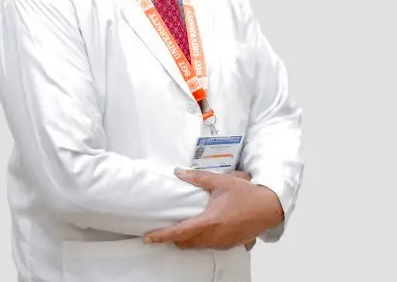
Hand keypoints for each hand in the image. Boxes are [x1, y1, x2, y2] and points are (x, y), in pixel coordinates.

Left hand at [143, 168, 282, 249]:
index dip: (162, 236)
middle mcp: (214, 236)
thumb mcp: (220, 182)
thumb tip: (178, 172)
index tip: (148, 238)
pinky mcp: (229, 244)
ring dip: (185, 240)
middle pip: (185, 243)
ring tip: (177, 229)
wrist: (268, 207)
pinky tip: (199, 229)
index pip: (180, 232)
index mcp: (209, 222)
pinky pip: (208, 245)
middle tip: (160, 231)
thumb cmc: (246, 194)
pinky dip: (198, 240)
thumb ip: (197, 178)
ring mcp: (222, 243)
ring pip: (197, 246)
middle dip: (171, 239)